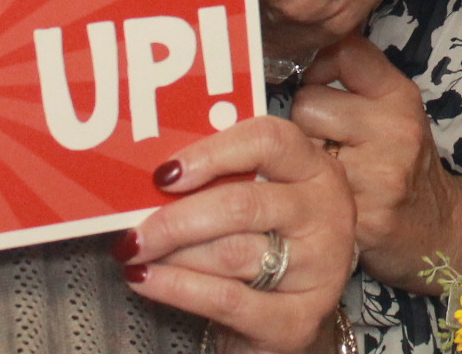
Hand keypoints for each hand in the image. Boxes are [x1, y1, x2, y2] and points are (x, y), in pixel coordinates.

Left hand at [116, 115, 354, 353]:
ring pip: (231, 253)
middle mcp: (327, 213)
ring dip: (173, 255)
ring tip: (137, 254)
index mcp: (316, 170)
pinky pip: (226, 300)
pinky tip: (146, 281)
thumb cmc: (264, 243)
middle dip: (177, 219)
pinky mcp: (297, 319)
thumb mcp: (258, 199)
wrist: (288, 319)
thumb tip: (156, 174)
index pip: (269, 141)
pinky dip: (177, 289)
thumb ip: (222, 179)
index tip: (164, 174)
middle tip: (134, 231)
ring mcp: (319, 268)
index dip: (213, 153)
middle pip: (243, 205)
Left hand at [291, 34, 461, 291]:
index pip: (343, 53)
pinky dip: (309, 194)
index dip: (321, 69)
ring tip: (325, 170)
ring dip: (303, 158)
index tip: (323, 89)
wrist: (436, 230)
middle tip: (324, 142)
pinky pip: (307, 189)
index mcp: (400, 97)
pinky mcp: (360, 215)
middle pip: (307, 102)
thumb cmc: (401, 162)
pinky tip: (327, 199)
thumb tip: (305, 47)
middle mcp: (395, 130)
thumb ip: (356, 76)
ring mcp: (379, 174)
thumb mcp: (394, 110)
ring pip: (300, 146)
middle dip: (306, 122)